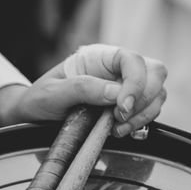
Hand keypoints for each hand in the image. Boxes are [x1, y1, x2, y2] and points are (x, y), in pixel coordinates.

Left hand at [0, 44, 167, 137]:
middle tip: (120, 118)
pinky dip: (141, 124)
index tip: (122, 106)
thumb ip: (83, 89)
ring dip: (144, 114)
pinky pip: (149, 112)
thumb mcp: (52, 93)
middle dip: (144, 99)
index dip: (136, 82)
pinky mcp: (127, 109)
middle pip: (155, 74)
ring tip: (118, 128)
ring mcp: (125, 89)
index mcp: (101, 57)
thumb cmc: (39, 100)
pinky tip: (120, 131)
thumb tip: (116, 93)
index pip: (133, 59)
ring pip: (157, 94)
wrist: (33, 117)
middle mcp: (117, 70)